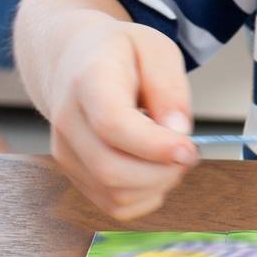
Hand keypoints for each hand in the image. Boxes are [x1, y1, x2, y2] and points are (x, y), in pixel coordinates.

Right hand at [43, 11, 197, 220]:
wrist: (74, 62)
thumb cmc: (120, 54)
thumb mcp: (156, 51)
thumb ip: (170, 89)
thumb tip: (178, 131)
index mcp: (89, 82)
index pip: (113, 126)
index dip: (155, 145)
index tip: (189, 149)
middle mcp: (69, 123)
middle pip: (111, 170)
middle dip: (163, 171)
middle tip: (189, 151)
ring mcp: (67, 153)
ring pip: (114, 194)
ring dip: (157, 185)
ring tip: (172, 156)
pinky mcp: (75, 175)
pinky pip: (114, 205)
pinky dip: (145, 197)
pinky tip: (155, 169)